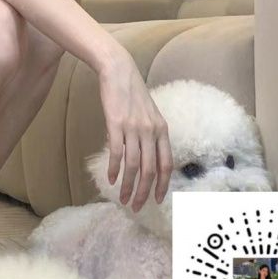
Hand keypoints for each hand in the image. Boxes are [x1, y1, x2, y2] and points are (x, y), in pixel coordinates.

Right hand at [97, 52, 172, 210]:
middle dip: (144, 192)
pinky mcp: (116, 123)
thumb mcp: (149, 114)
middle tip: (137, 207)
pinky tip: (111, 179)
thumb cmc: (132, 93)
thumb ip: (150, 135)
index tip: (157, 200)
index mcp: (162, 130)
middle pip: (150, 170)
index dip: (162, 185)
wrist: (119, 71)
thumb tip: (145, 158)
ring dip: (128, 186)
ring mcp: (133, 128)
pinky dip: (114, 169)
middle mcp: (150, 131)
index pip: (166, 164)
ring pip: (134, 165)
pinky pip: (117, 152)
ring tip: (123, 199)